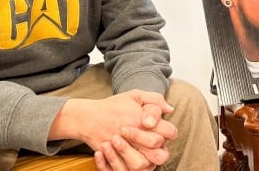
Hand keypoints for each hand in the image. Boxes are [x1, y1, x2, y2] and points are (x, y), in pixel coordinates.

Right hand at [50, 90, 176, 169]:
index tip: (155, 128)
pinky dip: (122, 166)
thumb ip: (155, 99)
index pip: (170, 132)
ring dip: (139, 159)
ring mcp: (125, 150)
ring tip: (131, 149)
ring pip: (143, 165)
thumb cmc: (113, 107)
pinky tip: (121, 156)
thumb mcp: (135, 95)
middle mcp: (137, 138)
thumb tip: (170, 109)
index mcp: (146, 122)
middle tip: (145, 140)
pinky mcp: (114, 159)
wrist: (88, 117)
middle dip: (156, 149)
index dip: (167, 131)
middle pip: (160, 154)